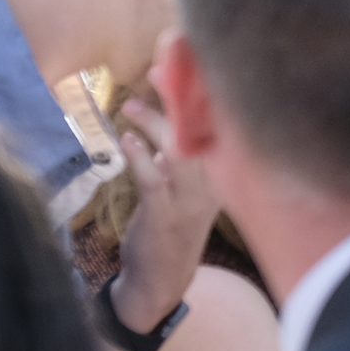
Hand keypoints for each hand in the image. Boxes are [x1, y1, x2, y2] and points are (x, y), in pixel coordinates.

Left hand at [107, 91, 217, 337]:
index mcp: (222, 178)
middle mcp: (213, 187)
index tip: (184, 68)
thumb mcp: (184, 194)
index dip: (203, 96)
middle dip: (181, 98)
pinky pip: (154, 179)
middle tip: (159, 71)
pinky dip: (140, 157)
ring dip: (156, 124)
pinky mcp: (164, 216)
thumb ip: (179, 164)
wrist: (160, 282)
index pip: (220, 128)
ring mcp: (190, 202)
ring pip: (180, 151)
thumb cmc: (169, 232)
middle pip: (202, 132)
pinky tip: (127, 139)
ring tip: (132, 103)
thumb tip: (164, 132)